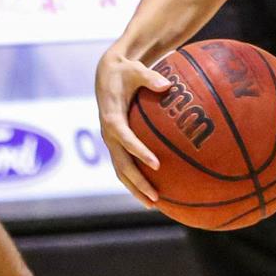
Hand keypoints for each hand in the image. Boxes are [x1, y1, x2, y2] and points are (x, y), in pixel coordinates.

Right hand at [94, 46, 169, 204]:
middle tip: (156, 197)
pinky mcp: (116, 144)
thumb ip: (150, 78)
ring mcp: (111, 142)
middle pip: (122, 165)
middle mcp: (109, 134)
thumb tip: (168, 84)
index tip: (157, 165)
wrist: (107, 73)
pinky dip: (136, 181)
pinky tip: (154, 192)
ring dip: (136, 189)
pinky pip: (125, 166)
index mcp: (112, 117)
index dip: (139, 152)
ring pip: (121, 172)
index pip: (125, 139)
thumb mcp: (136, 69)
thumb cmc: (125, 70)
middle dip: (138, 183)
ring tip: (154, 205)